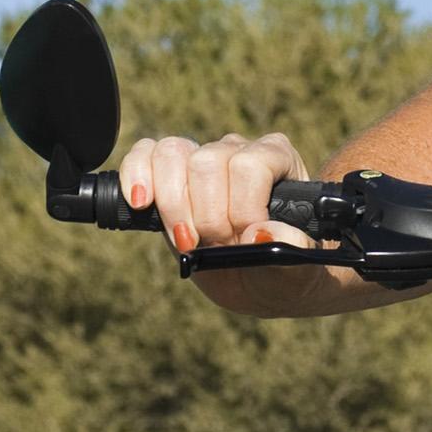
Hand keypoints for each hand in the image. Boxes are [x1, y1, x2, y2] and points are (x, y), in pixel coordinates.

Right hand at [111, 129, 324, 311]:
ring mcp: (201, 157)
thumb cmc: (284, 269)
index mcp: (277, 159)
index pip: (248, 165)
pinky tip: (141, 204)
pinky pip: (144, 154)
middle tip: (219, 248)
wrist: (261, 281)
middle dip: (207, 218)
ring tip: (189, 241)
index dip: (241, 208)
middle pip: (205, 162)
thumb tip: (260, 232)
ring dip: (173, 207)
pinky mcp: (168, 175)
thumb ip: (290, 249)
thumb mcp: (296, 270)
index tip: (245, 241)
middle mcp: (238, 150)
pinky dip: (135, 176)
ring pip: (171, 154)